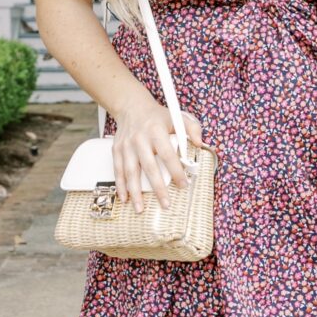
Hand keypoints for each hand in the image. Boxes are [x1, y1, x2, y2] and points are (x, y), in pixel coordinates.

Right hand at [111, 86, 204, 212]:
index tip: (183, 185)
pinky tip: (124, 198)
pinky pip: (118, 170)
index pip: (167, 154)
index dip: (176, 171)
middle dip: (157, 188)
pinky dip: (120, 186)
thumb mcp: (176, 116)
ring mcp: (126, 145)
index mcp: (156, 131)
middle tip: (165, 205)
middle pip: (149, 167)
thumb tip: (200, 144)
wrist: (131, 106)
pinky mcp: (117, 150)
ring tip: (140, 209)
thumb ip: (192, 128)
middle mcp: (139, 139)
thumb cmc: (157, 116)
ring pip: (130, 172)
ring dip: (135, 192)